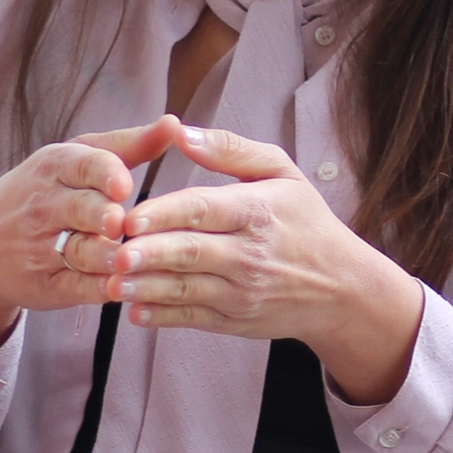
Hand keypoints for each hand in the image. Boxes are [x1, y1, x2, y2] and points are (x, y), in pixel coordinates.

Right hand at [0, 115, 182, 357]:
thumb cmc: (43, 193)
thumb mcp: (74, 161)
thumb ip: (128, 145)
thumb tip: (174, 123)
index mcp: (54, 167)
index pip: (81, 164)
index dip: (103, 173)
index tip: (123, 183)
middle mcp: (45, 206)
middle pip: (78, 207)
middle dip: (99, 214)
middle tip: (117, 221)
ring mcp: (42, 248)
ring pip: (79, 251)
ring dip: (105, 256)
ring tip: (127, 257)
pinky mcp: (46, 285)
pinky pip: (77, 287)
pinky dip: (100, 288)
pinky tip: (122, 285)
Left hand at [105, 124, 423, 404]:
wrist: (340, 287)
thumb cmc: (304, 220)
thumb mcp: (281, 171)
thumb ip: (228, 149)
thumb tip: (179, 131)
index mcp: (257, 210)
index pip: (204, 210)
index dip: (165, 214)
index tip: (130, 216)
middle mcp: (249, 254)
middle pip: (190, 252)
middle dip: (150, 253)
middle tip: (113, 252)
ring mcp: (242, 292)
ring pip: (187, 289)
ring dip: (147, 288)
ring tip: (112, 282)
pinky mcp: (235, 321)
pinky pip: (193, 319)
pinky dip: (162, 317)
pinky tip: (135, 310)